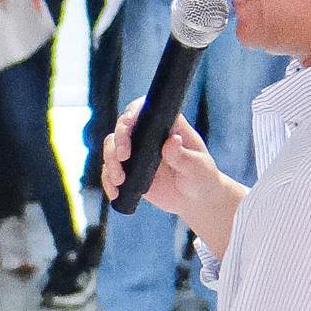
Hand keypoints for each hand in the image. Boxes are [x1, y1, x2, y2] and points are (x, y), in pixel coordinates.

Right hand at [101, 104, 241, 252]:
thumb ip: (183, 156)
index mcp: (167, 125)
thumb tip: (173, 141)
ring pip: (112, 148)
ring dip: (109, 162)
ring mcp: (137, 152)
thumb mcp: (198, 167)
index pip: (143, 110)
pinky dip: (108, 181)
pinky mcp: (130, 171)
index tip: (128, 127)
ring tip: (119, 179)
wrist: (197, 200)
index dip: (131, 114)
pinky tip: (115, 192)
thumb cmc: (202, 178)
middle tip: (122, 157)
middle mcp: (149, 135)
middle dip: (117, 140)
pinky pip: (111, 171)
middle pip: (122, 127)